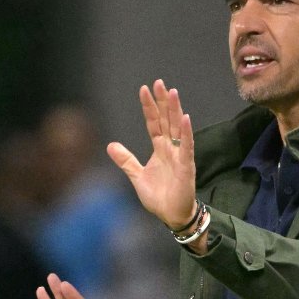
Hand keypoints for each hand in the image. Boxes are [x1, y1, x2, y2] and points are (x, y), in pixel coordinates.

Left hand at [106, 79, 196, 230]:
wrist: (172, 215)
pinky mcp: (186, 166)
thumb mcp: (137, 176)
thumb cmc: (159, 196)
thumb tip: (110, 145)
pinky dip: (187, 133)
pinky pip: (187, 146)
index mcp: (159, 149)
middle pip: (166, 120)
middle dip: (163, 102)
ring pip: (177, 128)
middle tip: (159, 82)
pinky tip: (185, 118)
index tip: (144, 89)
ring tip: (172, 92)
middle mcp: (171, 148)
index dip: (149, 107)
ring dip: (175, 110)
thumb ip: (126, 160)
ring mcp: (180, 155)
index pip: (154, 123)